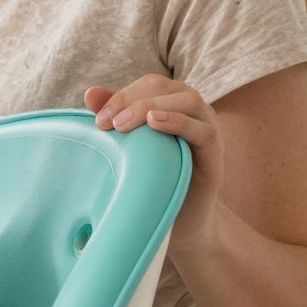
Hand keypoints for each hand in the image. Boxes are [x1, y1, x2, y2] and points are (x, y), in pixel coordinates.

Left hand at [84, 76, 223, 250]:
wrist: (178, 222)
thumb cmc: (152, 180)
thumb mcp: (131, 148)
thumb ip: (116, 117)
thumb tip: (91, 93)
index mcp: (173, 105)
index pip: (150, 84)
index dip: (123, 94)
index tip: (99, 120)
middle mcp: (194, 113)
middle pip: (166, 87)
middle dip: (132, 100)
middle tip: (108, 125)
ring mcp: (208, 131)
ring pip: (189, 101)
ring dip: (152, 107)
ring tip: (125, 124)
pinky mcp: (215, 156)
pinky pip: (203, 131)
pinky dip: (179, 122)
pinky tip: (154, 124)